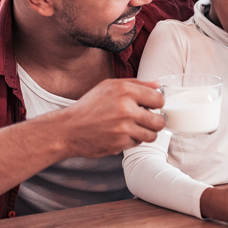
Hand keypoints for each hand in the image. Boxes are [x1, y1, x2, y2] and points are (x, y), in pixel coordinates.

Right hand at [43, 78, 165, 158]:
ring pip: (152, 135)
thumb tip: (157, 85)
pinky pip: (137, 143)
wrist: (68, 129)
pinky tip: (119, 134)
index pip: (159, 99)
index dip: (157, 104)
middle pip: (159, 121)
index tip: (150, 106)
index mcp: (125, 90)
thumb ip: (135, 84)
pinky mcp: (120, 144)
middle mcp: (126, 108)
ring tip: (133, 128)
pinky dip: (131, 140)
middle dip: (155, 121)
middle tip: (145, 120)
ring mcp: (124, 128)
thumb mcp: (109, 87)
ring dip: (145, 133)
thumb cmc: (89, 106)